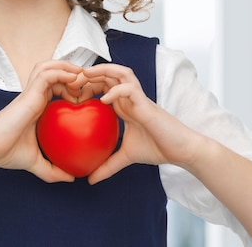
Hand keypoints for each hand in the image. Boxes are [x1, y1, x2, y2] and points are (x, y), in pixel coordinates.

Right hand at [0, 60, 85, 182]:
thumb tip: (72, 178)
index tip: (86, 99)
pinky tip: (74, 80)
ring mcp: (30, 92)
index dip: (72, 87)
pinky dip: (62, 73)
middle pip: (54, 71)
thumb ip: (53, 170)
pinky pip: (47, 74)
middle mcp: (34, 96)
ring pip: (49, 66)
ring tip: (81, 77)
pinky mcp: (28, 92)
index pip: (56, 86)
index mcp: (36, 106)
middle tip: (87, 84)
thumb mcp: (36, 162)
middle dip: (72, 72)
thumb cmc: (7, 153)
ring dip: (67, 68)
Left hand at [79, 63, 204, 183]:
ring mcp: (138, 98)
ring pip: (121, 72)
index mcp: (123, 104)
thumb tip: (89, 180)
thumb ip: (108, 165)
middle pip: (109, 73)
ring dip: (103, 71)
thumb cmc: (157, 148)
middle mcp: (130, 97)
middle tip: (71, 80)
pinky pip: (130, 89)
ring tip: (86, 76)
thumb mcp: (125, 157)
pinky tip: (104, 100)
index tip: (70, 94)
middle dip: (90, 72)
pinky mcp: (146, 103)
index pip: (102, 84)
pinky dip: (116, 90)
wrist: (181, 151)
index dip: (86, 84)